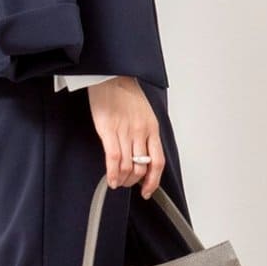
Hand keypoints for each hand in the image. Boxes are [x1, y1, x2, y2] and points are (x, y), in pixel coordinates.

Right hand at [86, 77, 164, 198]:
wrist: (111, 76)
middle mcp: (141, 132)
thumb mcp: (144, 114)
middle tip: (128, 185)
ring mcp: (125, 131)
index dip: (153, 180)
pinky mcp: (108, 130)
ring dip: (123, 180)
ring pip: (128, 167)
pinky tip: (111, 180)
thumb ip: (145, 134)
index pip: (158, 162)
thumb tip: (142, 155)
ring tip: (118, 183)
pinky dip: (112, 174)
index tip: (148, 190)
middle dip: (135, 182)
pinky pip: (114, 159)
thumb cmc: (125, 93)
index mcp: (151, 128)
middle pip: (142, 168)